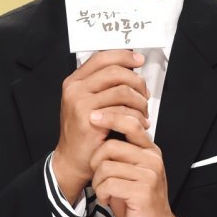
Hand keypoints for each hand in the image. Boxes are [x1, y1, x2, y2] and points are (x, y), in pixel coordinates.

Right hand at [52, 50, 149, 203]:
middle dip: (137, 82)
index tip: (139, 60)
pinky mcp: (90, 120)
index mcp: (74, 81)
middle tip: (145, 94)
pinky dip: (137, 117)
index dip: (123, 56)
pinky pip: (123, 111)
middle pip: (115, 72)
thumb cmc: (83, 132)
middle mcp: (75, 89)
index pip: (102, 58)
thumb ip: (103, 85)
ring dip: (140, 102)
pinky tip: (140, 124)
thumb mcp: (87, 102)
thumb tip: (131, 69)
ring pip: (122, 91)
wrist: (72, 161)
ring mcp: (80, 103)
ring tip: (143, 113)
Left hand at [90, 113, 184, 216]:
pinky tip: (109, 200)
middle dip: (96, 163)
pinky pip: (108, 184)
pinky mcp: (142, 190)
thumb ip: (124, 152)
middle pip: (110, 146)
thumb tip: (103, 129)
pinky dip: (102, 194)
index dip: (110, 117)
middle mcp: (152, 158)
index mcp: (150, 150)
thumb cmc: (139, 200)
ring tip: (106, 191)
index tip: (93, 117)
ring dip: (99, 182)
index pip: (130, 123)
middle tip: (99, 177)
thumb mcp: (132, 171)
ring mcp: (148, 173)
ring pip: (106, 166)